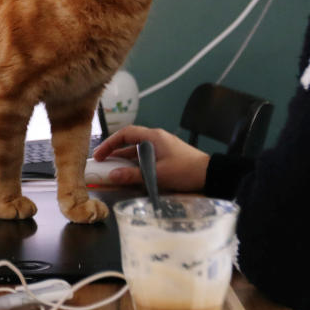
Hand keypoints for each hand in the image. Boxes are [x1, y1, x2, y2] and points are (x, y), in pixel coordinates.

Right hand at [90, 125, 208, 191]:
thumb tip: (112, 176)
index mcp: (153, 137)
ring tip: (112, 168)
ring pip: (138, 149)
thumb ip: (133, 175)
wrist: (209, 174)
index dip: (110, 143)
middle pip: (130, 140)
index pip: (126, 133)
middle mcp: (156, 138)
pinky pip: (146, 155)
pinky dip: (135, 162)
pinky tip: (131, 171)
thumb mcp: (157, 175)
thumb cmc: (184, 171)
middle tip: (102, 162)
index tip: (99, 155)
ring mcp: (163, 145)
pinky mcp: (167, 154)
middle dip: (115, 150)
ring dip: (125, 157)